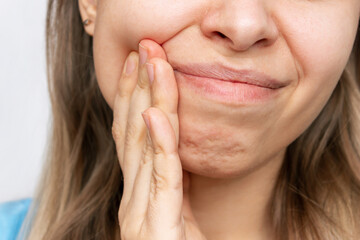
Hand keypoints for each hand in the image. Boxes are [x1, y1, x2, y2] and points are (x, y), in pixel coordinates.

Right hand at [112, 39, 205, 239]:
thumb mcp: (176, 209)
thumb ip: (170, 181)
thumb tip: (173, 146)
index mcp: (138, 192)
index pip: (132, 136)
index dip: (132, 97)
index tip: (139, 65)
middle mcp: (133, 197)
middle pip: (133, 133)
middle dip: (137, 87)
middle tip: (143, 49)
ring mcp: (141, 212)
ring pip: (144, 147)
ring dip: (148, 102)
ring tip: (151, 65)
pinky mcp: (157, 227)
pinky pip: (160, 178)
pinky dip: (158, 144)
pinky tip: (155, 115)